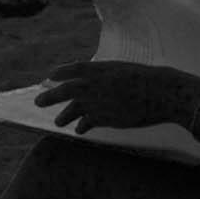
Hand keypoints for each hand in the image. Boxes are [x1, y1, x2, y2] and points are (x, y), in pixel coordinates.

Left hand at [41, 60, 199, 139]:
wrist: (162, 92)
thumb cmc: (147, 79)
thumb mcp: (122, 69)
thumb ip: (105, 74)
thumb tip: (93, 80)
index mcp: (99, 68)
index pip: (72, 69)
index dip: (60, 72)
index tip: (50, 76)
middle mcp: (94, 84)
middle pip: (65, 91)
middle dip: (50, 97)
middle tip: (38, 102)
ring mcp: (98, 102)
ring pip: (72, 110)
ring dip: (64, 116)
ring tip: (58, 122)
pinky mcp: (105, 118)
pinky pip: (87, 124)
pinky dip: (82, 127)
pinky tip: (79, 130)